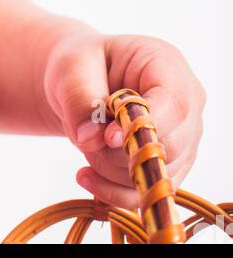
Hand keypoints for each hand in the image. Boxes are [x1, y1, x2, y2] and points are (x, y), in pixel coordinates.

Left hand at [40, 30, 206, 209]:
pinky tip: (86, 176)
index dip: (144, 127)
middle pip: (172, 146)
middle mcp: (187, 103)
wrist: (80, 83)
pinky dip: (114, 191)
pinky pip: (149, 191)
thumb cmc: (81, 66)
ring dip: (113, 170)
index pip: (174, 104)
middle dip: (121, 153)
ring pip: (159, 174)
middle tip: (87, 138)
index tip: (107, 137)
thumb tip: (90, 139)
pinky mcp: (171, 166)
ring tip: (85, 145)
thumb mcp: (71, 69)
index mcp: (167, 65)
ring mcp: (184, 138)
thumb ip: (80, 100)